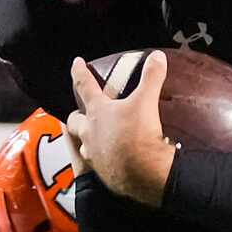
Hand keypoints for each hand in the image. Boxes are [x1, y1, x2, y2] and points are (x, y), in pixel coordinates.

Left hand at [67, 55, 176, 206]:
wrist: (144, 174)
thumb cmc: (139, 136)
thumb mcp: (147, 101)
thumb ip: (151, 77)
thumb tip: (157, 56)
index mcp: (98, 112)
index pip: (84, 85)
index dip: (79, 71)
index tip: (76, 63)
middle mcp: (90, 133)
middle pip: (74, 120)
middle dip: (77, 115)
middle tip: (83, 113)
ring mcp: (94, 155)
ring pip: (83, 145)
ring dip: (88, 140)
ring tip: (97, 138)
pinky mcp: (103, 173)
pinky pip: (98, 164)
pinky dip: (103, 159)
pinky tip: (113, 159)